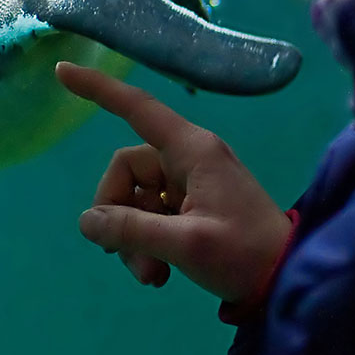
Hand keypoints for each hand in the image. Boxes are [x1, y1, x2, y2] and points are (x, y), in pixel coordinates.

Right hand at [55, 61, 291, 303]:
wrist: (291, 282)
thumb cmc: (246, 254)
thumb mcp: (185, 244)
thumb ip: (131, 230)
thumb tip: (87, 223)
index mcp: (191, 150)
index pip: (136, 107)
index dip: (98, 89)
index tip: (62, 72)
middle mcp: (187, 159)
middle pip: (126, 170)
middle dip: (118, 214)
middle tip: (128, 256)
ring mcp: (189, 184)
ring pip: (135, 198)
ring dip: (132, 236)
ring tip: (150, 275)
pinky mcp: (191, 207)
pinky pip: (149, 215)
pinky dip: (145, 242)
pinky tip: (158, 273)